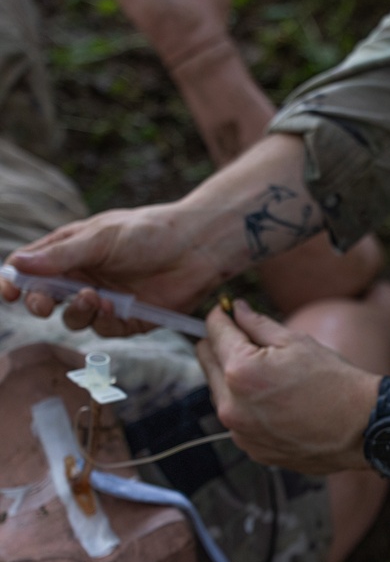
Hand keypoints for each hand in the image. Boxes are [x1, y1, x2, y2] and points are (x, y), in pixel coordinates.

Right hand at [1, 204, 223, 335]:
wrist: (197, 247)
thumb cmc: (150, 232)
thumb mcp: (101, 238)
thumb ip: (60, 255)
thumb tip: (16, 264)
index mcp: (72, 253)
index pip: (31, 270)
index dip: (14, 283)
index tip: (8, 292)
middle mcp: (85, 277)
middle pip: (46, 300)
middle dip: (39, 304)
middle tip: (44, 304)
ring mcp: (106, 299)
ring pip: (74, 320)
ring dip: (77, 312)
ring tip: (94, 297)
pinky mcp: (130, 318)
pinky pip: (105, 329)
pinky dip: (105, 321)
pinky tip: (116, 305)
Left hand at [197, 300, 380, 473]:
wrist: (360, 428)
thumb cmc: (334, 382)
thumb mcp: (297, 342)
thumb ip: (258, 324)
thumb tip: (237, 310)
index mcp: (241, 371)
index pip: (215, 332)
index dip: (221, 316)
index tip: (227, 310)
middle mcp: (231, 405)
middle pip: (207, 362)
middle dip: (222, 345)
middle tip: (247, 338)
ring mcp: (239, 431)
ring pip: (220, 391)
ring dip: (234, 377)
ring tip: (270, 373)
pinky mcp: (250, 448)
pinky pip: (237, 418)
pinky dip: (247, 405)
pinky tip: (276, 400)